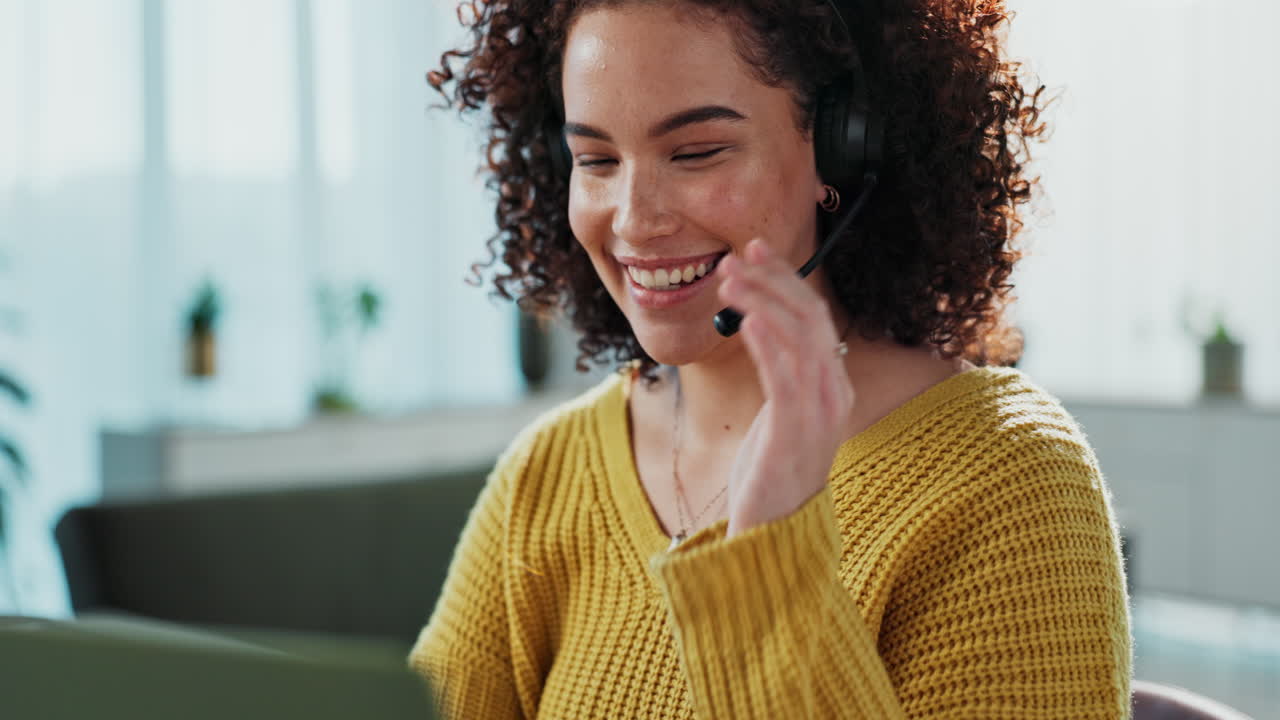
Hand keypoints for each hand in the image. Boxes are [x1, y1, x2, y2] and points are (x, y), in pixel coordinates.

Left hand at [716, 238, 855, 537]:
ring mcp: (820, 414)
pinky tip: (748, 318)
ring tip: (727, 280)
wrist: (770, 533)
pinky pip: (787, 377)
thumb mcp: (777, 413)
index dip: (785, 278)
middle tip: (735, 256)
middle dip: (773, 280)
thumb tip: (759, 323)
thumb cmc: (768, 472)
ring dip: (762, 302)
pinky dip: (770, 343)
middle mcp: (835, 393)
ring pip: (799, 339)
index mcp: (832, 385)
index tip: (754, 251)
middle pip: (810, 319)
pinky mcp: (796, 432)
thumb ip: (778, 372)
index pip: (814, 316)